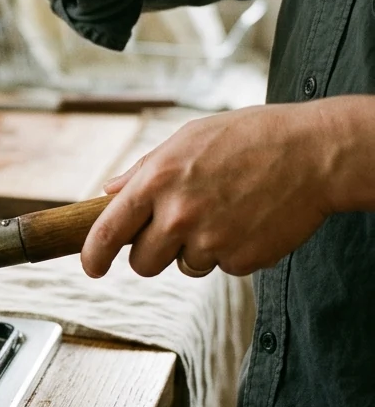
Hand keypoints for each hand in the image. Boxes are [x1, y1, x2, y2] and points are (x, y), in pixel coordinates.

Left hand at [81, 103, 334, 277]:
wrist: (314, 153)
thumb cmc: (250, 138)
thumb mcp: (188, 138)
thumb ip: (144, 170)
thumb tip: (109, 192)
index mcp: (157, 181)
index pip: (108, 231)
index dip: (93, 256)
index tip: (92, 267)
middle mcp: (178, 215)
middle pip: (142, 264)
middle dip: (152, 254)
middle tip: (175, 231)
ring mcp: (210, 241)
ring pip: (184, 267)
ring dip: (196, 250)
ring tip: (224, 212)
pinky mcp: (241, 260)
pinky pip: (221, 267)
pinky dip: (230, 252)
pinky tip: (247, 221)